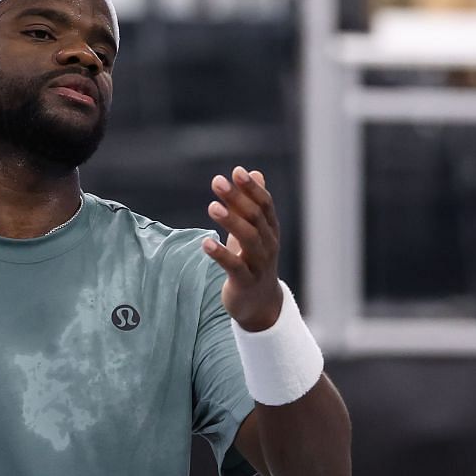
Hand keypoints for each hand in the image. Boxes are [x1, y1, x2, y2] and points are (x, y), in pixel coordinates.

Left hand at [203, 166, 284, 331]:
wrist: (259, 304)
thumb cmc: (253, 261)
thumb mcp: (252, 231)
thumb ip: (250, 202)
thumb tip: (253, 171)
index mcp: (270, 230)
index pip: (265, 204)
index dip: (252, 188)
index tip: (236, 171)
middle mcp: (268, 245)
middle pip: (255, 217)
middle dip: (237, 198)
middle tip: (217, 181)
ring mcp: (259, 264)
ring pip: (248, 239)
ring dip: (230, 221)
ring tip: (212, 206)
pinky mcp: (245, 282)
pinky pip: (234, 266)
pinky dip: (220, 254)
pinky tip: (205, 243)